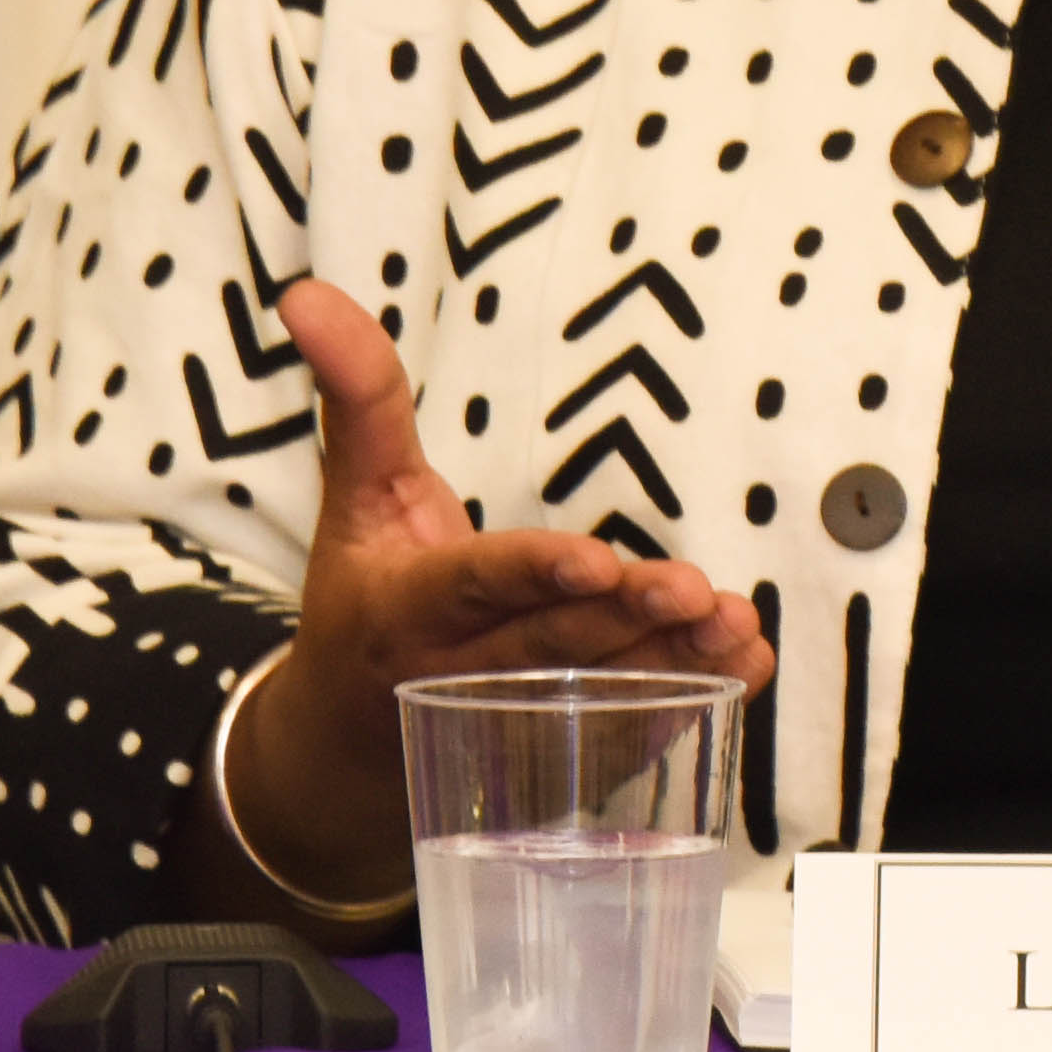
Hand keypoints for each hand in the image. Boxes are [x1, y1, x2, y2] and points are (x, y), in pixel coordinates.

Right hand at [219, 277, 769, 914]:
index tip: (597, 561)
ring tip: (735, 628)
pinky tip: (746, 667)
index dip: (532, 574)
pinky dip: (694, 704)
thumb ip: (356, 397)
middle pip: (552, 645)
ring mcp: (516, 729)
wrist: (348, 750)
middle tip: (692, 591)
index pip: (473, 586)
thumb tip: (306, 294)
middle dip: (624, 618)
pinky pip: (633, 735)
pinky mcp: (564, 757)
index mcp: (403, 613)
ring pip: (601, 695)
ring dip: (674, 664)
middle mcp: (459, 678)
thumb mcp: (353, 496)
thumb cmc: (364, 604)